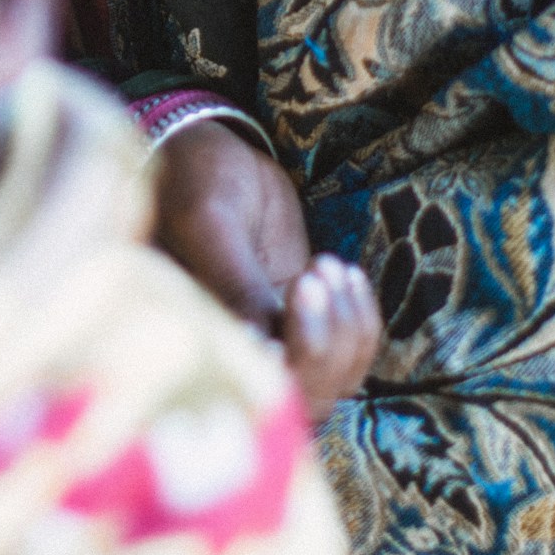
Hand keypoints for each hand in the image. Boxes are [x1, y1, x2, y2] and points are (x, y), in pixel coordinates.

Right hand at [153, 121, 378, 422]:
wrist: (213, 154)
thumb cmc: (193, 176)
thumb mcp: (209, 220)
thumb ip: (234, 282)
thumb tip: (258, 347)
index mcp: (196, 338)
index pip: (250, 392)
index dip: (288, 366)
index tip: (297, 295)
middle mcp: (236, 353)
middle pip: (301, 400)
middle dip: (326, 350)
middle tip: (317, 272)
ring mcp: (273, 340)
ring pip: (333, 382)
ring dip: (349, 333)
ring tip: (328, 264)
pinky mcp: (302, 322)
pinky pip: (348, 352)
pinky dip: (361, 321)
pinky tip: (345, 272)